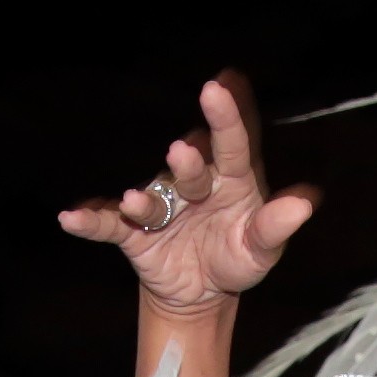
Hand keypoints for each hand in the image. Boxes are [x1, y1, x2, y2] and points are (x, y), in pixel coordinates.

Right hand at [58, 75, 314, 313]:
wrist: (201, 291)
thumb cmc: (236, 256)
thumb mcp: (261, 249)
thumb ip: (276, 226)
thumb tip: (306, 201)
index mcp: (231, 180)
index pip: (232, 144)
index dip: (227, 115)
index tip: (222, 84)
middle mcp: (193, 184)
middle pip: (191, 168)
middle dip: (187, 162)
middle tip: (183, 150)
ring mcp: (162, 206)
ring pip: (152, 196)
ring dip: (143, 199)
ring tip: (139, 200)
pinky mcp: (135, 232)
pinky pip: (110, 223)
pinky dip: (91, 221)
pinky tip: (70, 217)